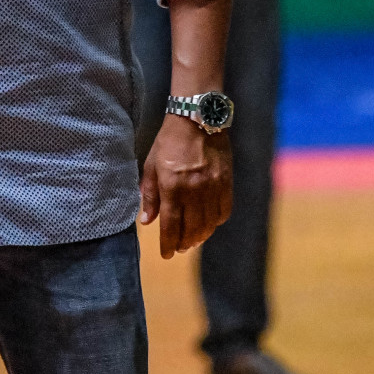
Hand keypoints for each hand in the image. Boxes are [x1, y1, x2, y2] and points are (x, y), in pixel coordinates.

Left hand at [139, 114, 232, 257]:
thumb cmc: (169, 141)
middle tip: (179, 248)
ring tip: (192, 240)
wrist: (198, 120)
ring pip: (209, 223)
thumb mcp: (151, 165)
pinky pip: (223, 211)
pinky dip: (215, 222)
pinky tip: (208, 224)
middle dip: (184, 242)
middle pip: (191, 228)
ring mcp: (213, 187)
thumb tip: (147, 221)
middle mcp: (194, 190)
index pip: (170, 224)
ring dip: (200, 236)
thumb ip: (150, 194)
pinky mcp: (227, 183)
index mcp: (172, 186)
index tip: (166, 254)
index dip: (168, 243)